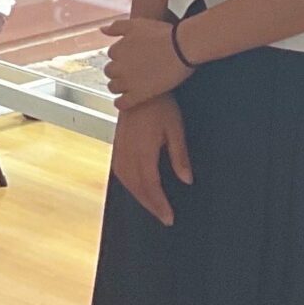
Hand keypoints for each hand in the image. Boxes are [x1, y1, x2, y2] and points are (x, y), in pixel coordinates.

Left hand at [101, 15, 191, 107]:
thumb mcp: (136, 24)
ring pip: (113, 87)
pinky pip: (122, 103)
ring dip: (118, 86)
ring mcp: (128, 82)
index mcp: (117, 50)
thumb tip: (102, 30)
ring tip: (130, 85)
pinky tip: (126, 101)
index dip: (121, 56)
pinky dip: (121, 103)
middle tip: (131, 71)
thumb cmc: (162, 34)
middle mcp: (119, 67)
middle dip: (118, 71)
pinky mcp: (139, 94)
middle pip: (110, 72)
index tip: (131, 57)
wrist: (182, 48)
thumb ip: (117, 27)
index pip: (112, 55)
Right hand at [110, 96, 193, 224]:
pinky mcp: (117, 144)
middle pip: (137, 188)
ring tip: (152, 206)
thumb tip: (186, 180)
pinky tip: (136, 186)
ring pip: (126, 181)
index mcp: (143, 152)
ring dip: (138, 196)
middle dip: (150, 205)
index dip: (159, 204)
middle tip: (164, 218)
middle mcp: (127, 153)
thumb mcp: (175, 129)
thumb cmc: (160, 105)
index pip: (151, 186)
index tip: (169, 217)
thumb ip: (179, 156)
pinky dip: (128, 184)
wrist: (137, 86)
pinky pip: (119, 171)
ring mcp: (119, 149)